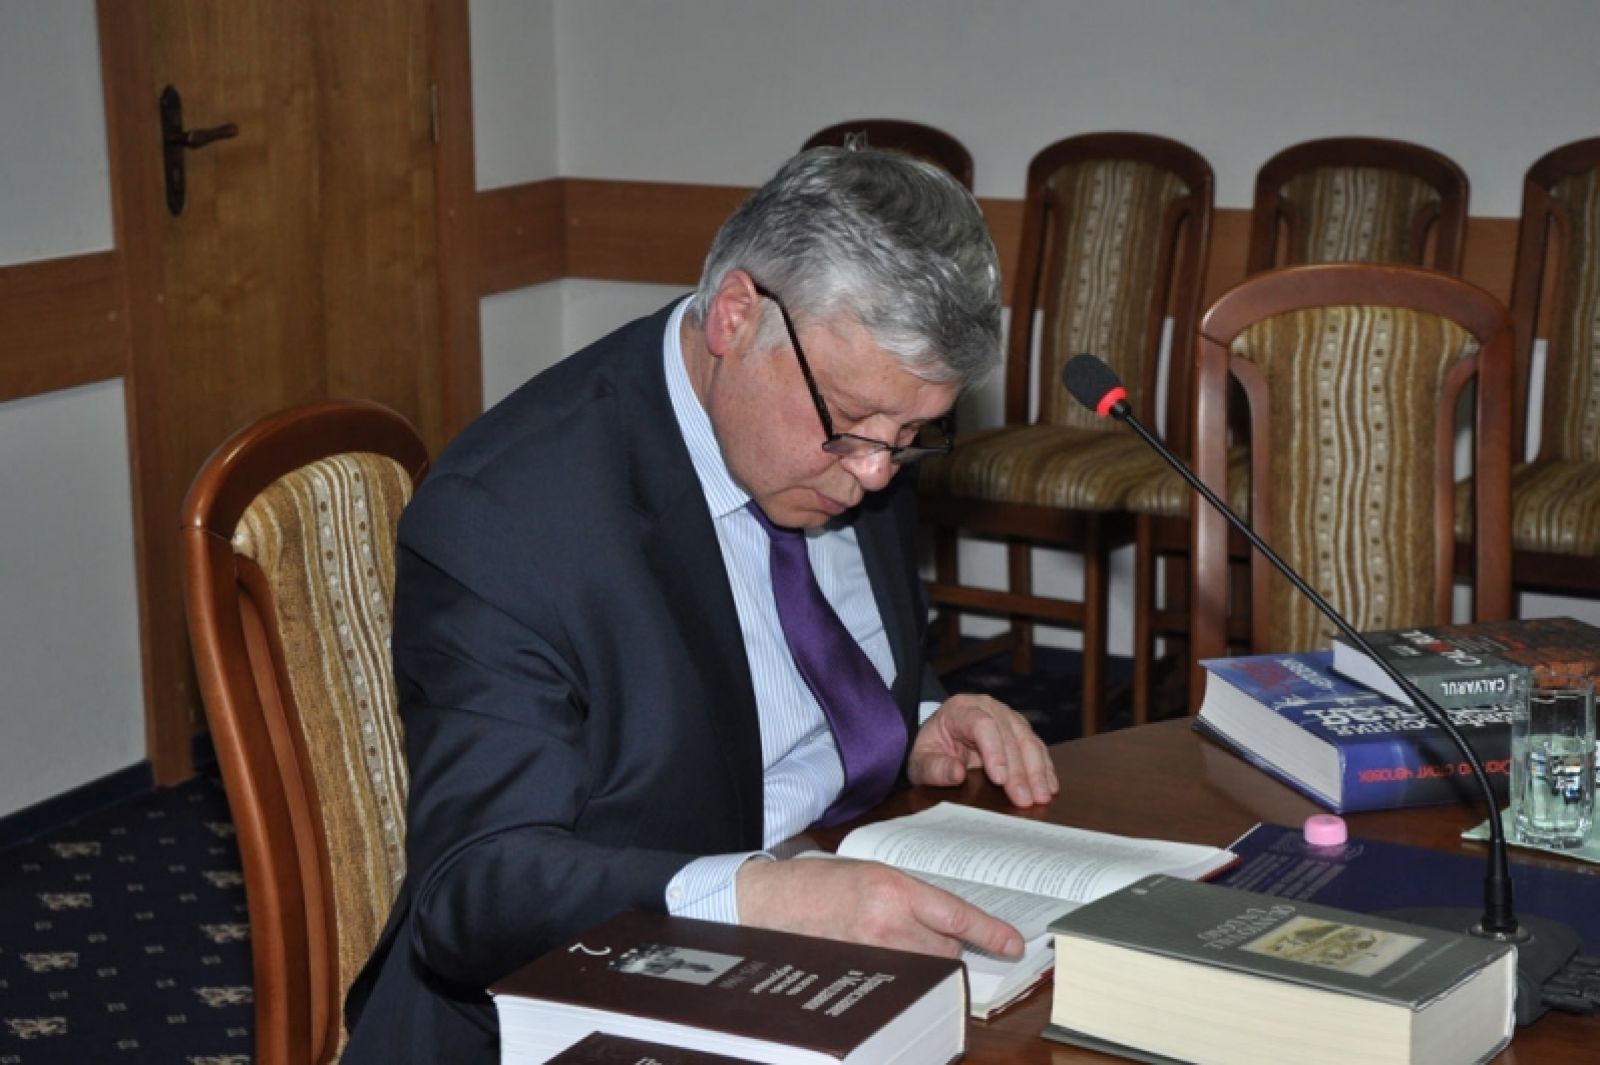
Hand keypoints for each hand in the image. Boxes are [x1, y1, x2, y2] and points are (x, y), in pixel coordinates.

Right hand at [736, 856, 1022, 958]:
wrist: (770, 901)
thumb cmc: (818, 883)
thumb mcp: (869, 874)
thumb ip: (907, 897)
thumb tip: (944, 923)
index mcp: (893, 887)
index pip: (955, 914)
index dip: (989, 931)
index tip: (1013, 944)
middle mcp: (887, 922)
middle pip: (946, 948)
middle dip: (946, 945)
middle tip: (925, 934)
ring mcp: (872, 952)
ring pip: (926, 967)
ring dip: (926, 961)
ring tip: (900, 946)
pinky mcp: (857, 972)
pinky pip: (900, 981)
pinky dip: (903, 975)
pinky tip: (887, 963)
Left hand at [908, 694, 1057, 806]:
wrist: (938, 743)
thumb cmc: (930, 751)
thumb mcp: (921, 762)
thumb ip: (934, 768)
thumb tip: (956, 773)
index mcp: (961, 709)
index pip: (982, 725)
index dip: (994, 752)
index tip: (1000, 780)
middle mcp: (988, 708)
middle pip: (1009, 736)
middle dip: (1019, 770)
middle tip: (1024, 799)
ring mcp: (1007, 717)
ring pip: (1028, 740)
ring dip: (1037, 770)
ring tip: (1041, 797)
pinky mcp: (1019, 730)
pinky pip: (1036, 747)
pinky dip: (1044, 767)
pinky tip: (1049, 786)